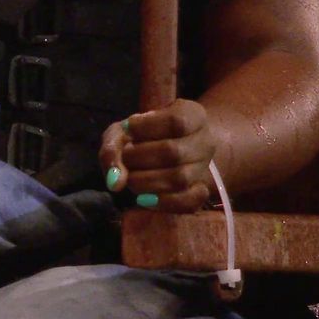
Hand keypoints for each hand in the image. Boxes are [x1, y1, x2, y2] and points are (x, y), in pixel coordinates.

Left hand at [97, 98, 224, 211]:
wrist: (170, 147)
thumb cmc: (145, 133)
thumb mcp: (126, 129)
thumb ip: (114, 146)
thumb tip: (115, 182)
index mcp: (193, 114)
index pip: (176, 121)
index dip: (146, 127)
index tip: (128, 129)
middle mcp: (205, 141)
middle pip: (173, 152)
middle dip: (139, 157)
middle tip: (126, 157)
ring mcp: (203, 168)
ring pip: (179, 179)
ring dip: (145, 181)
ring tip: (131, 177)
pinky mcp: (199, 192)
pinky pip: (188, 202)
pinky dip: (163, 203)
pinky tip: (144, 199)